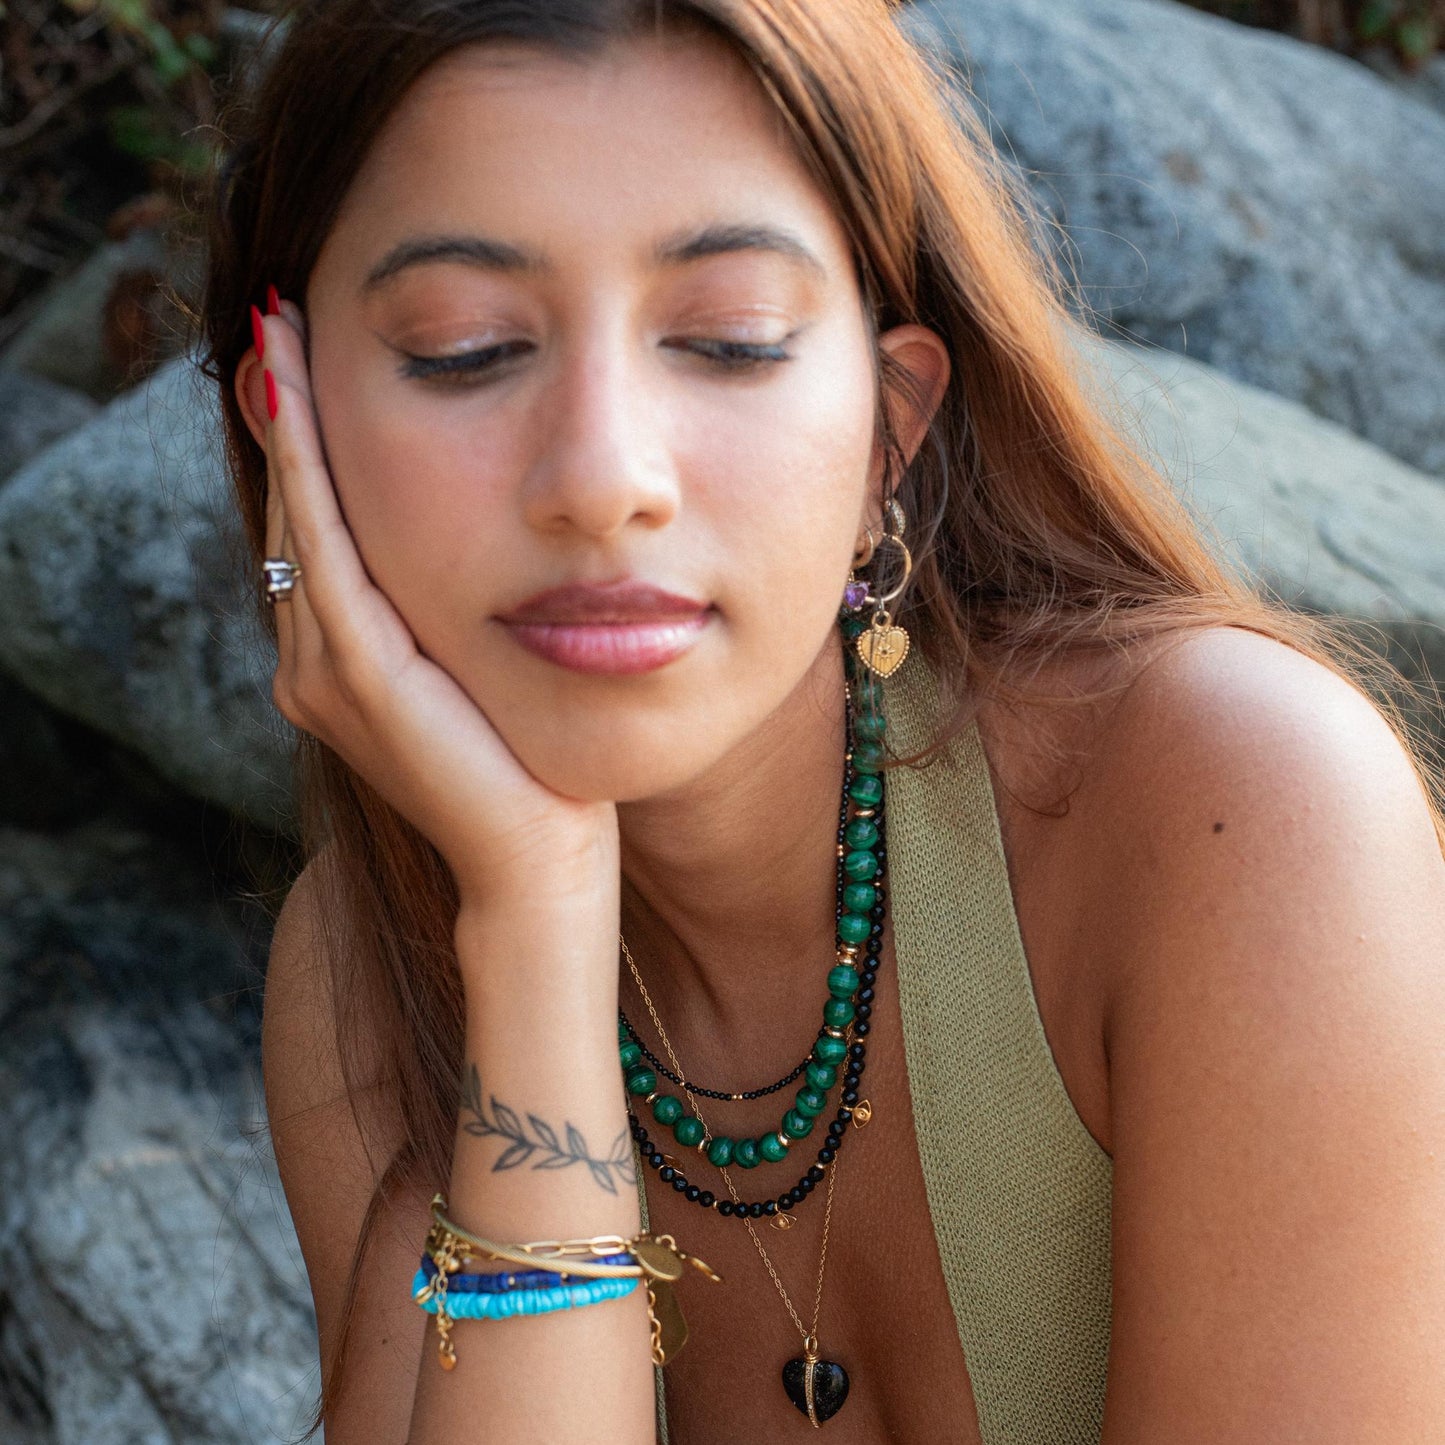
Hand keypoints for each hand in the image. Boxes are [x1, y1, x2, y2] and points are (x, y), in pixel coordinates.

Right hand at [251, 297, 618, 910]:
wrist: (538, 862)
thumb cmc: (527, 764)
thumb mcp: (479, 667)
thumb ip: (448, 610)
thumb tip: (480, 533)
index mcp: (338, 659)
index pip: (313, 528)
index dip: (303, 441)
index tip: (303, 353)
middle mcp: (311, 662)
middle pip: (293, 513)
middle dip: (287, 414)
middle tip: (281, 315)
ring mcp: (322, 674)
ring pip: (297, 522)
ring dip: (288, 425)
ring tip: (281, 332)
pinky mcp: (358, 679)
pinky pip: (326, 555)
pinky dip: (311, 477)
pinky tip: (305, 405)